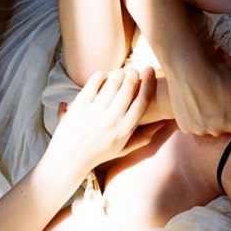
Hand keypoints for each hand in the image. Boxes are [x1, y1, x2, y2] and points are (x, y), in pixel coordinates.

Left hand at [47, 67, 162, 177]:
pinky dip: (100, 75)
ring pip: (112, 83)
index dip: (149, 83)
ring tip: (121, 71)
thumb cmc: (98, 155)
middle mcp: (111, 120)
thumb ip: (144, 137)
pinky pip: (93, 83)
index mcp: (125, 130)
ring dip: (119, 73)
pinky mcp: (79, 107)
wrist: (68, 160)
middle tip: (133, 70)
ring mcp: (94, 112)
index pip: (142, 101)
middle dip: (133, 74)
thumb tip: (162, 123)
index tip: (150, 71)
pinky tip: (103, 75)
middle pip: (128, 88)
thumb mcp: (123, 149)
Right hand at [167, 58, 230, 136]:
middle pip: (224, 128)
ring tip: (206, 99)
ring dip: (208, 119)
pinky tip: (195, 104)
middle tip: (217, 98)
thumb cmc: (220, 77)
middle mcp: (217, 132)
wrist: (189, 69)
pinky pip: (194, 127)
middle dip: (223, 117)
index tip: (230, 99)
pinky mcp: (185, 128)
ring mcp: (199, 131)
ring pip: (208, 128)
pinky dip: (195, 119)